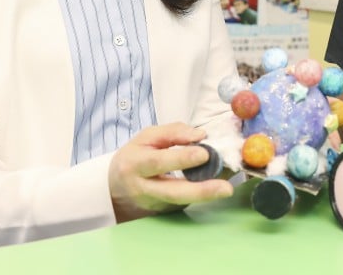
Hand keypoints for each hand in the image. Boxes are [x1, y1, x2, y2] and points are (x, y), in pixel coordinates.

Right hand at [108, 122, 233, 222]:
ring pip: (181, 202)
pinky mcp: (164, 211)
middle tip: (224, 186)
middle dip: (200, 190)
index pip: (158, 162)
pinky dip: (204, 195)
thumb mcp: (147, 137)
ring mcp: (155, 204)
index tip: (204, 153)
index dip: (181, 158)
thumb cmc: (136, 156)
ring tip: (226, 189)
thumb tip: (200, 135)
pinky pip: (186, 203)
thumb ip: (173, 132)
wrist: (116, 187)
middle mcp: (144, 188)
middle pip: (172, 192)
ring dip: (206, 197)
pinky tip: (220, 187)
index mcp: (136, 164)